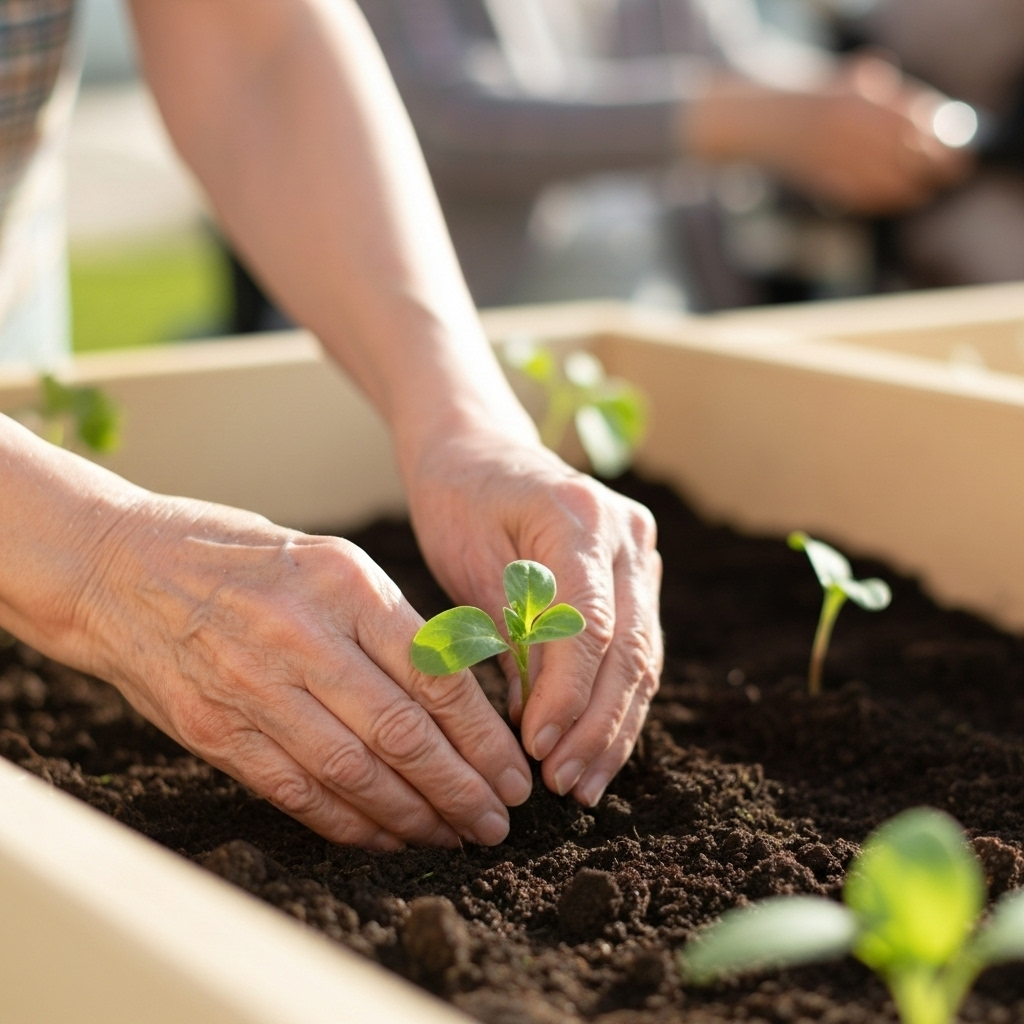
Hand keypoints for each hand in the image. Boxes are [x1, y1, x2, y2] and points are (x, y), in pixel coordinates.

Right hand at [62, 493, 532, 849]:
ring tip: (454, 837)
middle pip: (404, 734)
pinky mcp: (215, 731)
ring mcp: (253, 689)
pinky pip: (297, 792)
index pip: (436, 676)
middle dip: (462, 789)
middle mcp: (304, 638)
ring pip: (355, 774)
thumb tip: (457, 691)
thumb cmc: (237, 557)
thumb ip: (389, 622)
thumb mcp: (327, 561)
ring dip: (414, 817)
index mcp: (345, 585)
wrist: (118, 569)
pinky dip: (350, 824)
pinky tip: (387, 838)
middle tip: (497, 823)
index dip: (484, 737)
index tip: (513, 772)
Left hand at [402, 426, 662, 808]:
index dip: (567, 695)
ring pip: (642, 657)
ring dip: (615, 727)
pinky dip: (615, 702)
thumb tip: (533, 725)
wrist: (480, 453)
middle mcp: (626, 534)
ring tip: (583, 785)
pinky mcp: (638, 577)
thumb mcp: (469, 563)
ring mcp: (641, 553)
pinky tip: (595, 748)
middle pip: (628, 648)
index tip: (536, 748)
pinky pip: (635, 649)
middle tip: (564, 785)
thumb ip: (508, 636)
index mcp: (578, 518)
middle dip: (596, 725)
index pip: (588, 624)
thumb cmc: (460, 502)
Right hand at [689, 56, 972, 214]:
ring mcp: (831, 159)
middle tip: (949, 169)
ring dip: (912, 186)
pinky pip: (863, 196)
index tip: (956, 145)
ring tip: (925, 186)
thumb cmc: (806, 97)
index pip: (915, 120)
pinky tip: (899, 196)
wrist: (754, 122)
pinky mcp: (821, 183)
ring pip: (888, 180)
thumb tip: (930, 118)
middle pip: (907, 153)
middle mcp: (845, 130)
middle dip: (934, 164)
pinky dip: (886, 198)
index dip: (941, 137)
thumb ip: (886, 95)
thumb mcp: (848, 80)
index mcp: (856, 98)